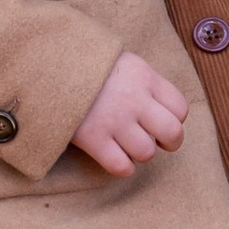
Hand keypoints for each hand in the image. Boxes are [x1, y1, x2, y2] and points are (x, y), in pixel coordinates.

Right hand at [71, 50, 190, 175]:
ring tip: (127, 144)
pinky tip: (115, 156)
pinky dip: (123, 167)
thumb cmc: (87, 64)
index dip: (175, 119)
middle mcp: (134, 99)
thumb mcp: (122, 61)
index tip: (161, 120)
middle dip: (170, 142)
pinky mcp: (93, 138)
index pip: (180, 108)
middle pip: (172, 133)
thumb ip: (143, 82)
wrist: (48, 63)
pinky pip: (121, 166)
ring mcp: (114, 120)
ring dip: (140, 153)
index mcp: (145, 76)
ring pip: (146, 153)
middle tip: (158, 141)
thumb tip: (159, 108)